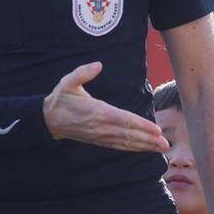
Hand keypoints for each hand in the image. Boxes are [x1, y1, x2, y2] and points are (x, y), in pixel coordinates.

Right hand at [43, 62, 168, 152]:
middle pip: (128, 135)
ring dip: (144, 146)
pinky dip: (133, 148)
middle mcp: (100, 126)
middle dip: (148, 139)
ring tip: (160, 148)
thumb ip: (83, 73)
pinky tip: (145, 148)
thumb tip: (98, 65)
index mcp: (96, 111)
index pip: (123, 119)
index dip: (140, 125)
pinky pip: (119, 146)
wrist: (49, 120)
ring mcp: (100, 136)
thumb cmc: (61, 99)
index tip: (155, 128)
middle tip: (165, 143)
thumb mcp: (67, 82)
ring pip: (125, 143)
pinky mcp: (99, 141)